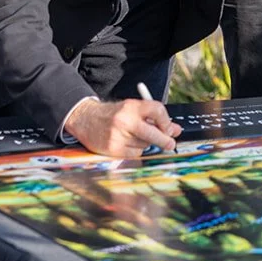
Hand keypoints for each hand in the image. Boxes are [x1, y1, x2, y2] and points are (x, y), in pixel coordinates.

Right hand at [65, 99, 181, 157]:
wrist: (86, 119)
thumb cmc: (114, 114)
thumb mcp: (133, 109)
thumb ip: (154, 118)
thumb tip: (175, 130)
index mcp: (132, 106)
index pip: (157, 110)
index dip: (167, 121)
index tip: (171, 128)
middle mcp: (124, 120)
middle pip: (153, 133)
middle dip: (165, 140)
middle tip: (171, 144)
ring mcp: (117, 136)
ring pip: (144, 145)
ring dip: (146, 143)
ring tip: (136, 136)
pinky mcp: (112, 149)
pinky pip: (134, 154)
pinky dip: (136, 151)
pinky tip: (128, 143)